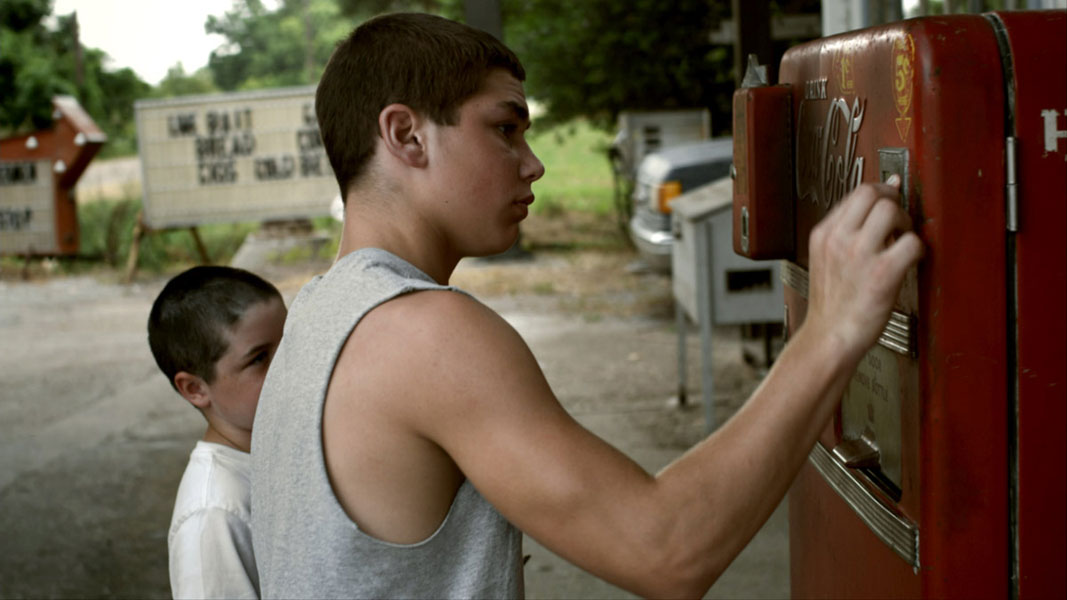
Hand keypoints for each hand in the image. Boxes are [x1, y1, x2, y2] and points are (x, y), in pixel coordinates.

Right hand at [804, 176, 923, 360]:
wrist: (830, 337)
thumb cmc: (832, 304)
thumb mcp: (825, 259)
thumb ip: (846, 231)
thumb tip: (877, 201)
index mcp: (824, 234)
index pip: (857, 192)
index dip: (881, 191)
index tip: (890, 197)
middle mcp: (839, 240)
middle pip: (873, 193)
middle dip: (893, 202)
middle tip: (898, 222)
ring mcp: (859, 255)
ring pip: (891, 210)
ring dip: (905, 222)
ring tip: (902, 241)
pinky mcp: (882, 273)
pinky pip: (912, 242)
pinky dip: (918, 249)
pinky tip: (910, 261)